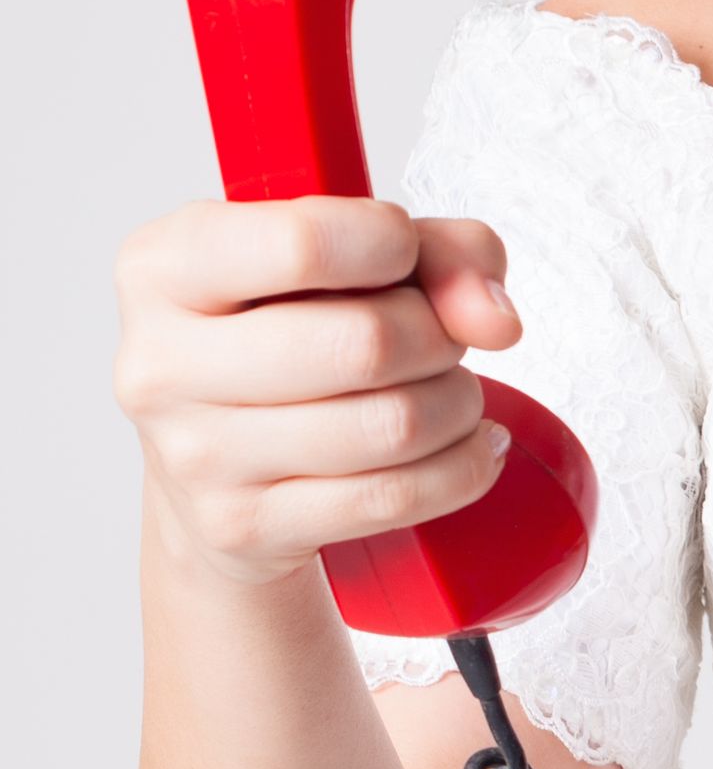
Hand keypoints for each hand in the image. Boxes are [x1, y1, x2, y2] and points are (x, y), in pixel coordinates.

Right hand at [117, 198, 522, 585]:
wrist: (217, 470)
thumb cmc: (287, 336)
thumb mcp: (350, 260)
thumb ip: (441, 252)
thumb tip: (495, 319)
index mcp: (164, 266)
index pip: (305, 242)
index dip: (392, 243)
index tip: (403, 255)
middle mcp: (161, 362)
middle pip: (367, 343)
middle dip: (438, 337)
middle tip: (438, 340)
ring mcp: (197, 455)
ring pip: (393, 424)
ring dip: (456, 403)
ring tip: (447, 393)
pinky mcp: (245, 527)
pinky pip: (396, 497)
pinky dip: (461, 467)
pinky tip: (463, 446)